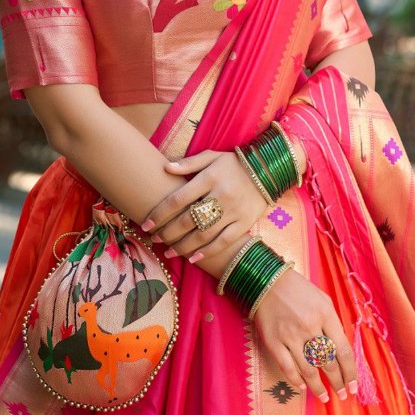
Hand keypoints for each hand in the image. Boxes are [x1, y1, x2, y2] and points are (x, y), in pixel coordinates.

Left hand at [141, 149, 268, 261]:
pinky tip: (193, 258)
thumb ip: (189, 163)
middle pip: (188, 219)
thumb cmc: (233, 163)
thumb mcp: (212, 156)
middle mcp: (220, 195)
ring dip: (183, 246)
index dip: (159, 214)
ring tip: (169, 252)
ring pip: (203, 234)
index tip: (146, 224)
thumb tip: (165, 167)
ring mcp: (233, 211)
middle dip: (168, 232)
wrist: (267, 170)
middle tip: (154, 239)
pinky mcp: (244, 224)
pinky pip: (223, 241)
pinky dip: (207, 251)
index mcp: (209, 177)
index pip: (178, 199)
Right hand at [252, 267, 358, 403]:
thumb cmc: (298, 290)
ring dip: (318, 387)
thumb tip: (340, 351)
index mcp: (325, 314)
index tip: (353, 386)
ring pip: (309, 370)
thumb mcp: (323, 300)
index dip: (350, 373)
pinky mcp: (273, 341)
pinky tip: (303, 387)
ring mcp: (290, 335)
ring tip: (324, 397)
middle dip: (338, 383)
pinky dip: (296, 380)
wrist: (267, 281)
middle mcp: (310, 326)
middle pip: (328, 363)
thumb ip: (333, 324)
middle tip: (342, 395)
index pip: (343, 351)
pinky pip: (287, 367)